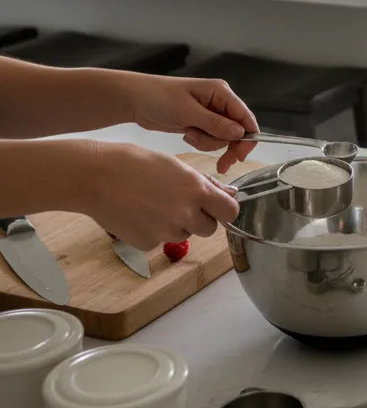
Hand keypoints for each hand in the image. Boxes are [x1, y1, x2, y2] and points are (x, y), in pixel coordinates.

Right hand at [76, 142, 239, 248]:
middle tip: (182, 203)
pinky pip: (160, 240)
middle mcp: (185, 215)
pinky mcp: (146, 243)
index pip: (230, 212)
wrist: (95, 177)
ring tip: (155, 203)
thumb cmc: (135, 163)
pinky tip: (139, 213)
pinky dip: (154, 231)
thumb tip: (230, 193)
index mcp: (196, 191)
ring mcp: (165, 232)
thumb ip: (207, 184)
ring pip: (184, 234)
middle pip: (209, 229)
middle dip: (201, 219)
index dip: (225, 209)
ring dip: (177, 224)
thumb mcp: (177, 165)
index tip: (218, 206)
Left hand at [121, 74, 258, 172]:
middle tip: (222, 166)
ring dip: (208, 143)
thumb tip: (240, 133)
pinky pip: (210, 138)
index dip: (247, 137)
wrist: (134, 100)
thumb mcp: (187, 111)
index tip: (239, 157)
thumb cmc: (160, 98)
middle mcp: (220, 102)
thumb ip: (215, 123)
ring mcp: (210, 114)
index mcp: (221, 93)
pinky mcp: (200, 123)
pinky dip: (201, 142)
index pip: (245, 117)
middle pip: (237, 130)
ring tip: (189, 136)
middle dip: (228, 146)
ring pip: (223, 137)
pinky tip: (186, 135)